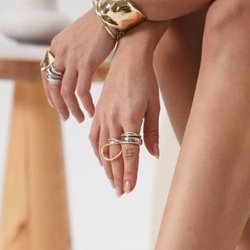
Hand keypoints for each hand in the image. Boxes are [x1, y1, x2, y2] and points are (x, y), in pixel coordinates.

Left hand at [41, 8, 114, 121]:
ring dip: (72, 109)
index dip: (49, 92)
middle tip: (66, 118)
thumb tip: (73, 62)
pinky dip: (86, 104)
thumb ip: (72, 50)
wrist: (112, 13)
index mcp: (56, 46)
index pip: (46, 74)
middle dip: (59, 106)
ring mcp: (71, 58)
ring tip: (80, 118)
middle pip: (53, 87)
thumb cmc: (100, 25)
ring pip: (66, 92)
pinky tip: (91, 111)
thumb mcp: (78, 36)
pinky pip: (82, 91)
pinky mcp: (85, 63)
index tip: (55, 104)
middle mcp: (60, 53)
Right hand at [90, 49, 159, 195]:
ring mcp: (103, 115)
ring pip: (103, 149)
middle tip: (121, 193)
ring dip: (108, 168)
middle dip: (118, 176)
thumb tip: (154, 155)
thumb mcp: (154, 106)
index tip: (129, 188)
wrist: (129, 57)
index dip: (129, 173)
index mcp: (130, 118)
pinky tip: (103, 162)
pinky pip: (95, 137)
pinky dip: (98, 152)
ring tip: (113, 183)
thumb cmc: (146, 81)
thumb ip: (152, 133)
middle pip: (114, 155)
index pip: (129, 153)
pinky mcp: (98, 112)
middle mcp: (114, 119)